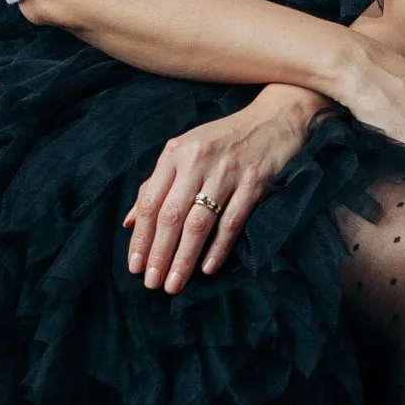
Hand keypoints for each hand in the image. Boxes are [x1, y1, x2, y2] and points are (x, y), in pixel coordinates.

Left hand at [124, 85, 323, 292]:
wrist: (274, 119)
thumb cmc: (224, 139)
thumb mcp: (186, 152)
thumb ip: (157, 184)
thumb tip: (129, 221)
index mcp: (175, 154)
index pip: (150, 201)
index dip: (140, 237)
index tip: (134, 266)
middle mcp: (197, 161)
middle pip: (171, 215)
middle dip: (159, 253)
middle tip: (151, 284)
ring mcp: (227, 172)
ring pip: (199, 222)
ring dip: (184, 257)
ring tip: (174, 284)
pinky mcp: (254, 182)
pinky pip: (232, 221)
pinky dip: (218, 247)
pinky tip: (207, 268)